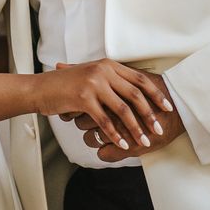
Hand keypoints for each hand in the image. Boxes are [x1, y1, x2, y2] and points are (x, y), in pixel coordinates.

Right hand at [32, 59, 173, 151]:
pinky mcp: (83, 98)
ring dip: (136, 128)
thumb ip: (110, 80)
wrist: (41, 88)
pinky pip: (105, 121)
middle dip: (150, 114)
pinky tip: (123, 144)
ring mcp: (93, 84)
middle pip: (135, 94)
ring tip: (144, 142)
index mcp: (108, 65)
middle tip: (159, 129)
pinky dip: (116, 135)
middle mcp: (103, 71)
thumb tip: (134, 92)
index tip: (167, 108)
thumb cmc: (66, 85)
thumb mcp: (90, 75)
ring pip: (122, 110)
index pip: (139, 79)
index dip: (155, 94)